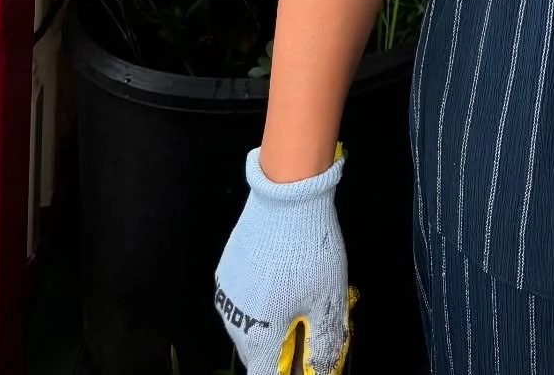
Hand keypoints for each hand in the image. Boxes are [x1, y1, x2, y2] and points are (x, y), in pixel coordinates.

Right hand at [214, 148, 353, 374]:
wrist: (287, 196)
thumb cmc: (310, 253)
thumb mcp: (328, 301)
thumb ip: (322, 345)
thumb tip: (319, 370)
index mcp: (259, 338)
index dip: (287, 373)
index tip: (304, 358)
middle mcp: (234, 323)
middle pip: (258, 354)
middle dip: (283, 349)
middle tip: (310, 324)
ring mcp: (226, 295)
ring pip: (249, 327)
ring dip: (271, 323)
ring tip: (298, 295)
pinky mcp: (225, 272)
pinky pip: (242, 300)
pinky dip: (260, 300)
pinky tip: (281, 276)